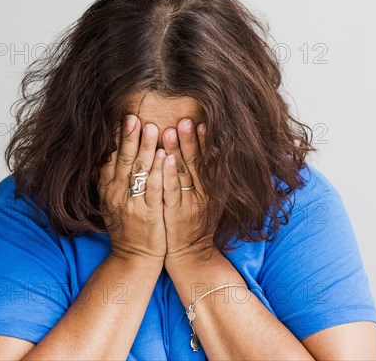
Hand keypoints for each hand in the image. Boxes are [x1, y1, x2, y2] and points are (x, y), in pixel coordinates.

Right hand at [98, 114, 166, 264]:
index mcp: (108, 190)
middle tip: (135, 117)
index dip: (116, 140)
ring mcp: (133, 204)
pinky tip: (165, 157)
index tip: (121, 120)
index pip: (111, 159)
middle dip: (130, 138)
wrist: (134, 257)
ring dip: (146, 148)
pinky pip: (155, 190)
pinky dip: (159, 173)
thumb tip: (105, 155)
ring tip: (153, 128)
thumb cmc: (125, 228)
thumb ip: (106, 180)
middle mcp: (118, 195)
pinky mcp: (150, 214)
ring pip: (140, 172)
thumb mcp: (110, 203)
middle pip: (124, 161)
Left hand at [161, 118, 214, 266]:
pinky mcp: (175, 213)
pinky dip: (168, 174)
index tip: (201, 123)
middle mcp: (202, 195)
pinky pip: (172, 191)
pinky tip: (165, 158)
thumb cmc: (195, 225)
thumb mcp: (206, 201)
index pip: (208, 161)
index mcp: (210, 190)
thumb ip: (206, 179)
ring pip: (183, 174)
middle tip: (184, 120)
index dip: (204, 143)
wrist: (190, 255)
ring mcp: (188, 204)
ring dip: (178, 151)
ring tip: (171, 130)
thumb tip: (202, 152)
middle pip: (196, 163)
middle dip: (190, 140)